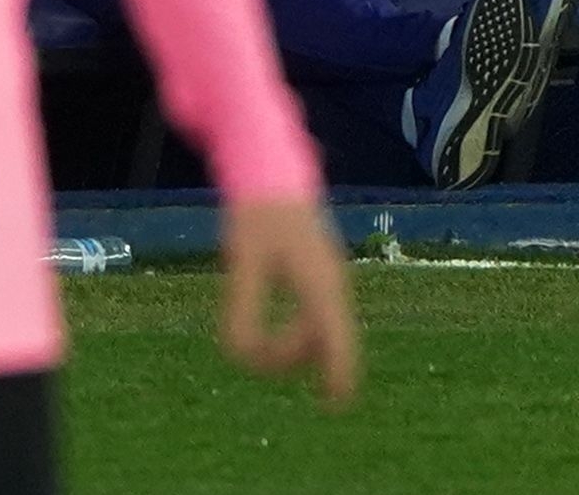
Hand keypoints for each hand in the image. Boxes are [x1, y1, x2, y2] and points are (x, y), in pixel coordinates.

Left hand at [218, 198, 359, 408]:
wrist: (272, 174)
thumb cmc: (256, 216)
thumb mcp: (242, 263)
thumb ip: (242, 308)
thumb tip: (240, 354)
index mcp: (319, 283)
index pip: (336, 339)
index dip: (339, 374)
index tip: (335, 403)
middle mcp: (332, 285)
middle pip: (326, 340)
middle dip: (292, 357)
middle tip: (252, 356)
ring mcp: (329, 280)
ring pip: (321, 329)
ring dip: (292, 344)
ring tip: (252, 344)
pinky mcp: (319, 275)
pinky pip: (316, 317)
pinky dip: (298, 332)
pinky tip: (275, 334)